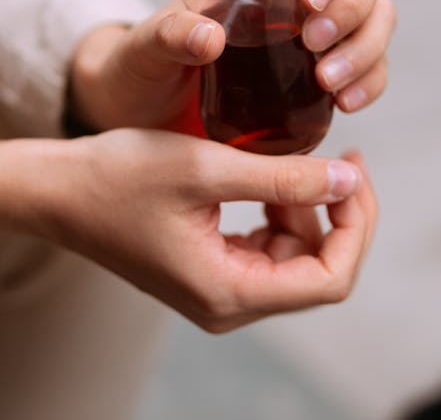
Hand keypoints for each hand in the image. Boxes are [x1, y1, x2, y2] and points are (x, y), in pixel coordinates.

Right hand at [36, 130, 375, 331]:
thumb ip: (283, 178)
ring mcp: (220, 288)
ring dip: (310, 212)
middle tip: (344, 161)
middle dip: (340, 216)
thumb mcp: (207, 169)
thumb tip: (347, 179)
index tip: (354, 172)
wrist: (61, 190)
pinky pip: (268, 249)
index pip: (329, 278)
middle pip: (319, 271)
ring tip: (299, 166)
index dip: (355, 226)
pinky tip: (274, 182)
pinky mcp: (211, 267)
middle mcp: (228, 303)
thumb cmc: (120, 177)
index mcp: (229, 292)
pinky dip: (282, 214)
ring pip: (296, 258)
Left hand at [67, 0, 395, 130]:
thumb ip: (167, 37)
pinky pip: (371, 65)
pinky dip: (370, 81)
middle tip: (314, 46)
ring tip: (328, 84)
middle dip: (354, 3)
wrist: (148, 115)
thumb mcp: (144, 51)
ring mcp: (317, 32)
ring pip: (377, 15)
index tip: (310, 2)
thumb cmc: (142, 69)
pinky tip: (345, 104)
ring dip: (366, 47)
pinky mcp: (325, 73)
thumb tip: (211, 38)